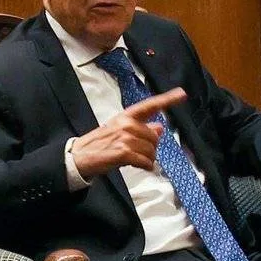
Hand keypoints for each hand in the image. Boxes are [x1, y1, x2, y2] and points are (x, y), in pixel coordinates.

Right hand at [70, 88, 186, 179]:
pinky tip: (137, 166)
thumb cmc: (100, 144)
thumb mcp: (120, 132)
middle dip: (150, 149)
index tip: (182, 93)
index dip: (167, 100)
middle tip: (135, 153)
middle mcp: (127, 124)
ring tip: (132, 159)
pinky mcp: (123, 152)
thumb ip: (141, 128)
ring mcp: (125, 137)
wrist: (78, 157)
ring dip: (146, 159)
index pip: (149, 106)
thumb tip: (159, 128)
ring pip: (152, 151)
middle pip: (155, 138)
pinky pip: (146, 161)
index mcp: (126, 116)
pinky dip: (145, 166)